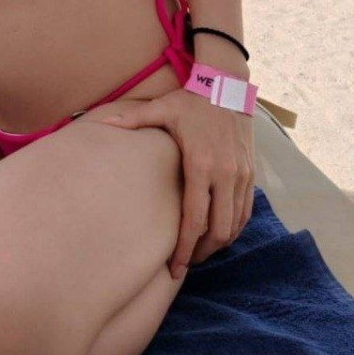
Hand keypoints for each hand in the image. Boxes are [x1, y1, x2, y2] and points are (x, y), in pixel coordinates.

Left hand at [100, 88, 254, 277]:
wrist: (227, 87)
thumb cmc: (191, 101)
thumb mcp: (161, 108)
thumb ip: (131, 119)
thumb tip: (102, 125)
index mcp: (201, 165)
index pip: (195, 219)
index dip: (185, 248)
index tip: (175, 267)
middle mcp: (225, 174)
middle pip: (218, 230)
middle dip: (201, 253)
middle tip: (185, 264)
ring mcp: (241, 176)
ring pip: (235, 225)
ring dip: (219, 244)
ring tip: (200, 253)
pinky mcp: (251, 174)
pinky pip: (246, 211)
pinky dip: (234, 228)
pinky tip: (220, 234)